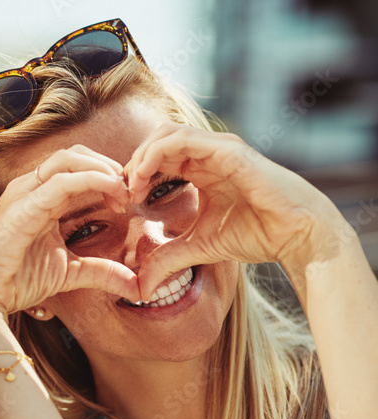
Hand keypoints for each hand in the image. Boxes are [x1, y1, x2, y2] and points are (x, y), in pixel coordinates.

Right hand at [0, 145, 138, 314]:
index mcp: (40, 198)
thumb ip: (101, 272)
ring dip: (102, 168)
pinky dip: (92, 179)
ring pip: (68, 159)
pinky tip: (111, 191)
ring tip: (122, 189)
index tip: (127, 201)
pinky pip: (61, 181)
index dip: (107, 177)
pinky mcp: (24, 206)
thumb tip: (135, 286)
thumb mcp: (69, 273)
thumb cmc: (15, 279)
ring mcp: (25, 193)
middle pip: (75, 155)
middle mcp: (31, 188)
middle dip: (108, 166)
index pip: (78, 169)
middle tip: (129, 191)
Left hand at [124, 123, 344, 296]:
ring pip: (166, 132)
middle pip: (157, 139)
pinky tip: (145, 178)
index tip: (123, 202)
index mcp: (201, 168)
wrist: (296, 235)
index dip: (135, 174)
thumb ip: (167, 259)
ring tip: (132, 185)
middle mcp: (209, 153)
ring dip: (142, 155)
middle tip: (123, 192)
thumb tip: (140, 286)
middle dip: (133, 162)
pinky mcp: (229, 151)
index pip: (158, 156)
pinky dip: (157, 153)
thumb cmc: (256, 234)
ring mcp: (219, 148)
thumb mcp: (198, 248)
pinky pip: (184, 139)